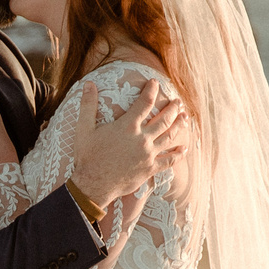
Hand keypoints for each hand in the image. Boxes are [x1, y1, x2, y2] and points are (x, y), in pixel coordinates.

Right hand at [69, 82, 191, 203]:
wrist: (93, 185)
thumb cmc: (87, 157)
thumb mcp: (84, 129)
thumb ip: (88, 105)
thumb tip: (88, 84)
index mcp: (127, 126)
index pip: (144, 102)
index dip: (151, 90)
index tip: (155, 83)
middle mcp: (141, 139)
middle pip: (163, 119)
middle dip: (172, 108)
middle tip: (178, 101)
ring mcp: (148, 154)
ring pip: (169, 136)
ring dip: (179, 125)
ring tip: (185, 116)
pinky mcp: (150, 169)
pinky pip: (168, 160)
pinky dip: (178, 154)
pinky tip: (184, 148)